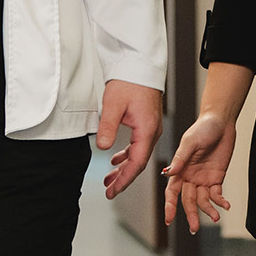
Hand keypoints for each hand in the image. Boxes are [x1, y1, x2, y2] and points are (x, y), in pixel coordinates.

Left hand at [96, 81, 163, 200]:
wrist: (139, 63)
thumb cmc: (129, 81)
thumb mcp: (113, 104)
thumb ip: (108, 127)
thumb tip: (102, 148)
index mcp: (147, 130)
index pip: (137, 163)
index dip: (125, 180)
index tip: (113, 191)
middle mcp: (152, 131)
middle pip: (139, 163)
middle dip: (123, 178)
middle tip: (109, 190)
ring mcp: (150, 127)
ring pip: (138, 155)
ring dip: (124, 168)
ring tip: (109, 178)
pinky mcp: (146, 122)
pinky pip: (138, 145)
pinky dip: (127, 155)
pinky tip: (116, 159)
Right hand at [160, 111, 235, 235]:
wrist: (221, 122)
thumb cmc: (202, 128)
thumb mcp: (190, 142)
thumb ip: (180, 159)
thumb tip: (168, 173)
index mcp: (179, 169)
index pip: (171, 191)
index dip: (169, 206)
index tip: (168, 220)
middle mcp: (189, 177)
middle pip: (188, 200)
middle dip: (190, 214)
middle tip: (194, 228)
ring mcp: (203, 179)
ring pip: (203, 200)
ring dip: (208, 210)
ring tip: (215, 217)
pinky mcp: (217, 177)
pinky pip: (217, 194)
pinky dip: (220, 201)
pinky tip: (226, 206)